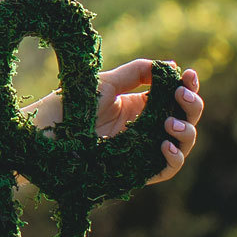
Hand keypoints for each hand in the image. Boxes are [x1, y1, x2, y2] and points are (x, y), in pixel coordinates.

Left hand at [24, 60, 202, 185]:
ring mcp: (142, 149)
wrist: (44, 132)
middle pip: (185, 119)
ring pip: (182, 144)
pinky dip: (174, 158)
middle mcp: (145, 127)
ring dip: (187, 132)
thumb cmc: (71, 104)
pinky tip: (165, 145)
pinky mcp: (135, 170)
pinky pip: (164, 169)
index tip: (189, 75)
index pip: (174, 97)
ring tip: (171, 124)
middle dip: (192, 106)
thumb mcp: (106, 83)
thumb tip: (170, 66)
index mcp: (139, 105)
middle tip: (182, 96)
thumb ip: (137, 73)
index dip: (188, 86)